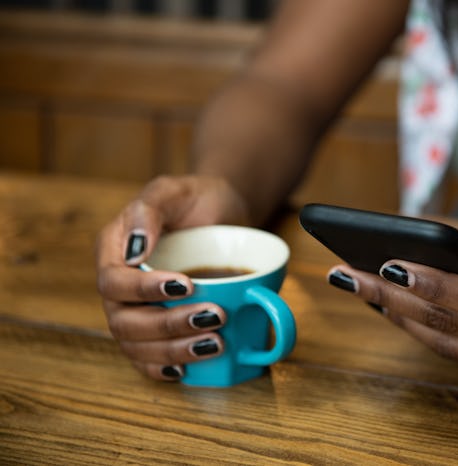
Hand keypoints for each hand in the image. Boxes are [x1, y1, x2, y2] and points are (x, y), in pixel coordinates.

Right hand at [95, 175, 249, 380]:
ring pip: (137, 346)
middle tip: (213, 316)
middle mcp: (119, 287)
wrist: (219, 213)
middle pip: (125, 321)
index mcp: (114, 251)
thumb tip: (136, 249)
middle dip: (168, 325)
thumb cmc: (194, 199)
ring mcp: (136, 311)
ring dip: (174, 350)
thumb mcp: (173, 191)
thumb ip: (150, 210)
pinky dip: (164, 369)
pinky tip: (187, 370)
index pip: (113, 282)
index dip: (144, 290)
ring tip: (214, 343)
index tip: (186, 284)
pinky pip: (148, 359)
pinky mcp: (157, 328)